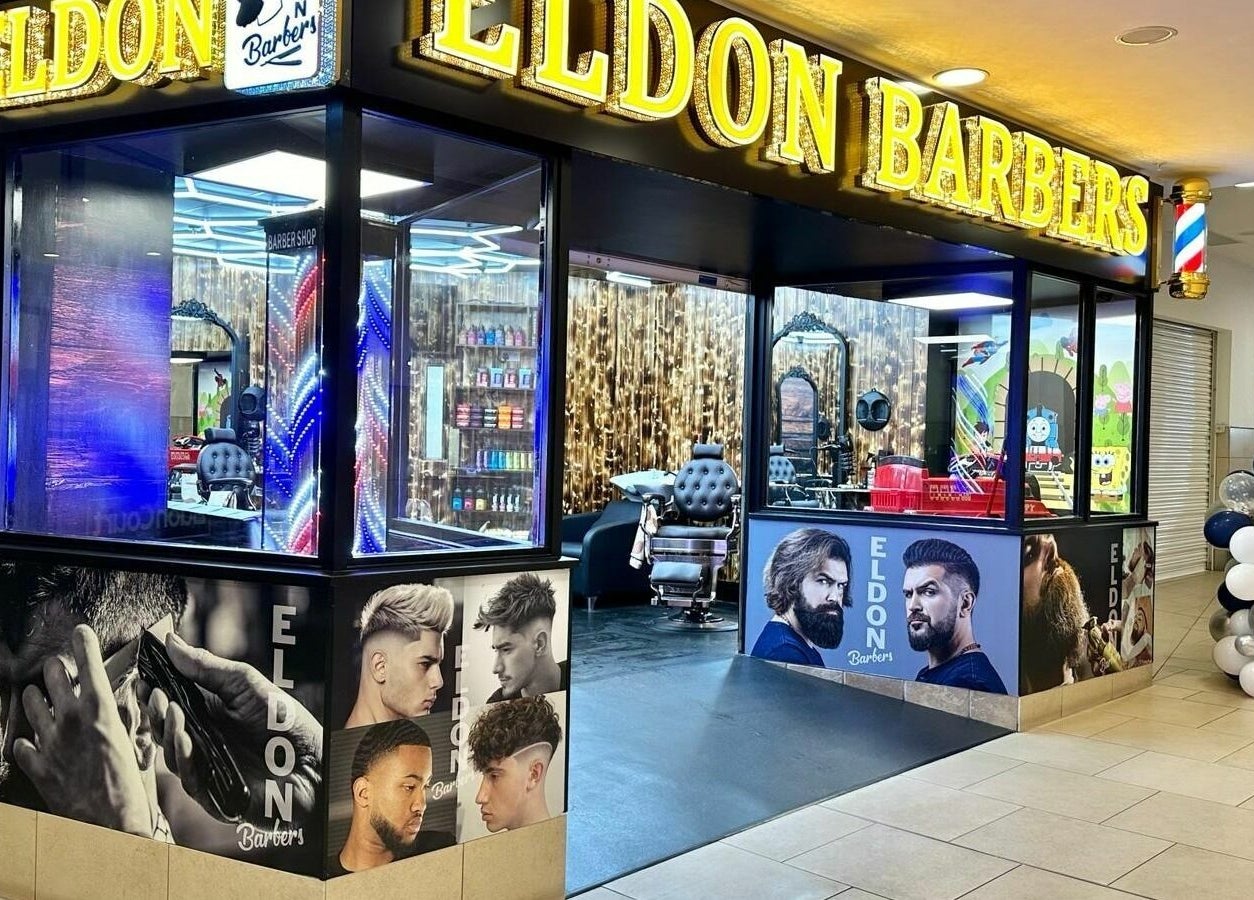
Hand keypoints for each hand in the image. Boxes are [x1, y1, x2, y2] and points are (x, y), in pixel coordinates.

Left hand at [13, 626, 153, 836]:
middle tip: (62, 676)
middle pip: (51, 673)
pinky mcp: (35, 765)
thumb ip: (121, 715)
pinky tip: (40, 744)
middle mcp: (70, 718)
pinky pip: (21, 742)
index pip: (87, 660)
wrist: (112, 824)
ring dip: (37, 698)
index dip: (83, 640)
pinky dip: (29, 741)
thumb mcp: (134, 741)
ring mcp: (49, 741)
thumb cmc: (130, 784)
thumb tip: (120, 696)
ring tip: (45, 702)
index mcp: (100, 708)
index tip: (81, 633)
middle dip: (56, 670)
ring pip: (29, 701)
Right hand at [139, 633, 321, 826]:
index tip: (143, 676)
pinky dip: (184, 757)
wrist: (314, 759)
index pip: (170, 704)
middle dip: (156, 711)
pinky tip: (184, 738)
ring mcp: (205, 769)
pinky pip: (190, 778)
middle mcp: (201, 743)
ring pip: (173, 754)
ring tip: (170, 708)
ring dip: (168, 731)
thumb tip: (170, 642)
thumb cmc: (283, 720)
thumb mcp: (245, 684)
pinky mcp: (212, 795)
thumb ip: (206, 667)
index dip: (155, 692)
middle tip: (153, 692)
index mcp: (207, 716)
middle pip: (166, 729)